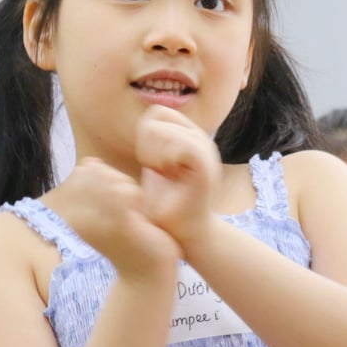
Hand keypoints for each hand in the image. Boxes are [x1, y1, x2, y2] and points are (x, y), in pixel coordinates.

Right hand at [52, 157, 179, 279]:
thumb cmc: (131, 238)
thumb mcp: (108, 206)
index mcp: (71, 212)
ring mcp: (93, 220)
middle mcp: (76, 216)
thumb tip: (90, 162)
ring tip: (136, 218)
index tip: (119, 205)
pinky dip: (141, 201)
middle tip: (130, 213)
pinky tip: (142, 221)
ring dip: (134, 194)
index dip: (110, 178)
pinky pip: (128, 192)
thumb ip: (96, 183)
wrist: (147, 272)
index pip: (87, 170)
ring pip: (117, 181)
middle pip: (102, 172)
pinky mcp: (113, 224)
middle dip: (122, 183)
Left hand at [135, 107, 222, 248]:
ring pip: (167, 128)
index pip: (157, 112)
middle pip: (158, 115)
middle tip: (151, 167)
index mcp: (189, 138)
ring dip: (153, 150)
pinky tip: (164, 173)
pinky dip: (166, 157)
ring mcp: (206, 152)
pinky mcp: (206, 168)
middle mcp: (200, 139)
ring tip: (158, 171)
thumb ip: (150, 148)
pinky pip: (184, 145)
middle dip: (145, 139)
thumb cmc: (166, 206)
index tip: (146, 160)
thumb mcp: (155, 170)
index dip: (144, 132)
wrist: (185, 234)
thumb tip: (141, 128)